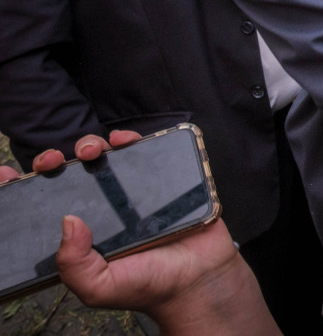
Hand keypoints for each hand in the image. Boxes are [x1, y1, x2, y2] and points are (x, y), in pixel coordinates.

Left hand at [35, 133, 278, 334]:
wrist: (199, 278)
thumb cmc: (149, 286)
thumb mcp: (98, 287)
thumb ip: (74, 264)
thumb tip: (68, 220)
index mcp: (79, 234)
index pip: (43, 207)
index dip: (23, 188)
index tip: (8, 174)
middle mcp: (101, 209)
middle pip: (68, 175)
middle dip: (54, 160)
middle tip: (52, 161)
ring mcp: (129, 192)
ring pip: (101, 157)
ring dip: (90, 145)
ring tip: (90, 150)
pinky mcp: (160, 179)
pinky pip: (142, 151)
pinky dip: (130, 139)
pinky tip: (123, 141)